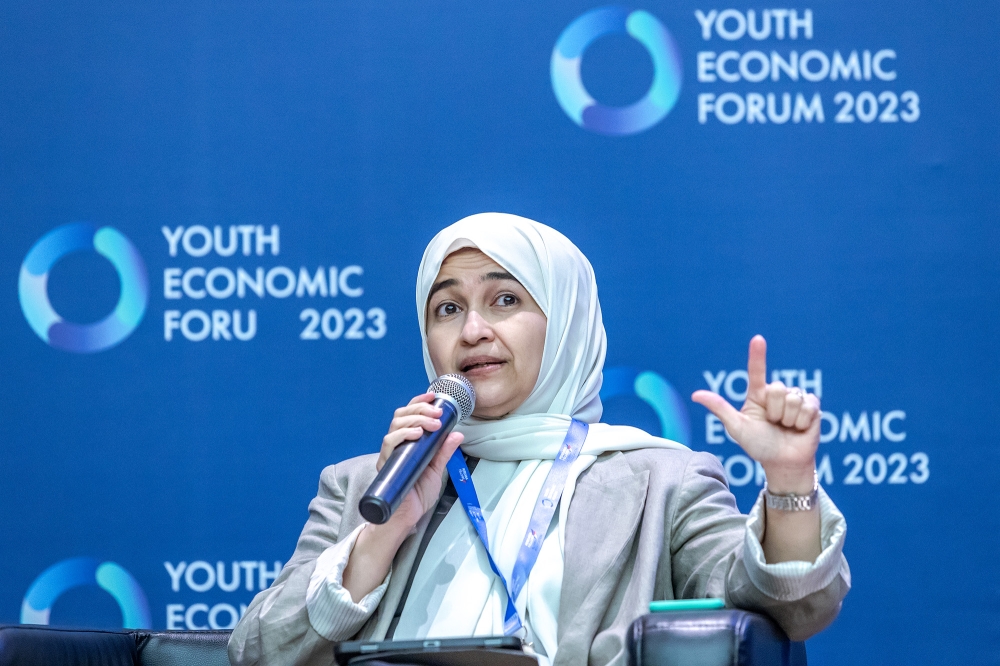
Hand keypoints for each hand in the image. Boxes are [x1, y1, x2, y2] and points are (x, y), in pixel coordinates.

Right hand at [375, 392, 464, 533]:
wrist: (406, 517)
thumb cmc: (416, 495)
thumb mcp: (436, 470)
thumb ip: (444, 452)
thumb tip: (457, 434)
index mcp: (408, 443)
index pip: (409, 414)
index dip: (419, 402)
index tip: (433, 396)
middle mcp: (396, 445)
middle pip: (401, 415)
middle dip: (420, 409)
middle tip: (437, 414)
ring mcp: (390, 453)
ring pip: (395, 425)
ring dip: (415, 419)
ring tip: (431, 424)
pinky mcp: (386, 463)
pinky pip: (390, 443)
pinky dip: (403, 434)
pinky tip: (417, 434)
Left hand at [692, 335, 818, 493]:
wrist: (783, 463)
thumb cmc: (759, 446)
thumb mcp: (737, 428)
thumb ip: (720, 409)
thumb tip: (695, 395)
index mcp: (757, 395)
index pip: (757, 372)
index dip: (758, 355)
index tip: (757, 339)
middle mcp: (776, 394)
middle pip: (777, 388)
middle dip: (775, 411)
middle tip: (774, 424)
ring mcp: (795, 399)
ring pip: (793, 398)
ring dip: (789, 419)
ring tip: (786, 427)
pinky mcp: (812, 407)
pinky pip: (808, 406)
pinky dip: (802, 422)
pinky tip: (800, 428)